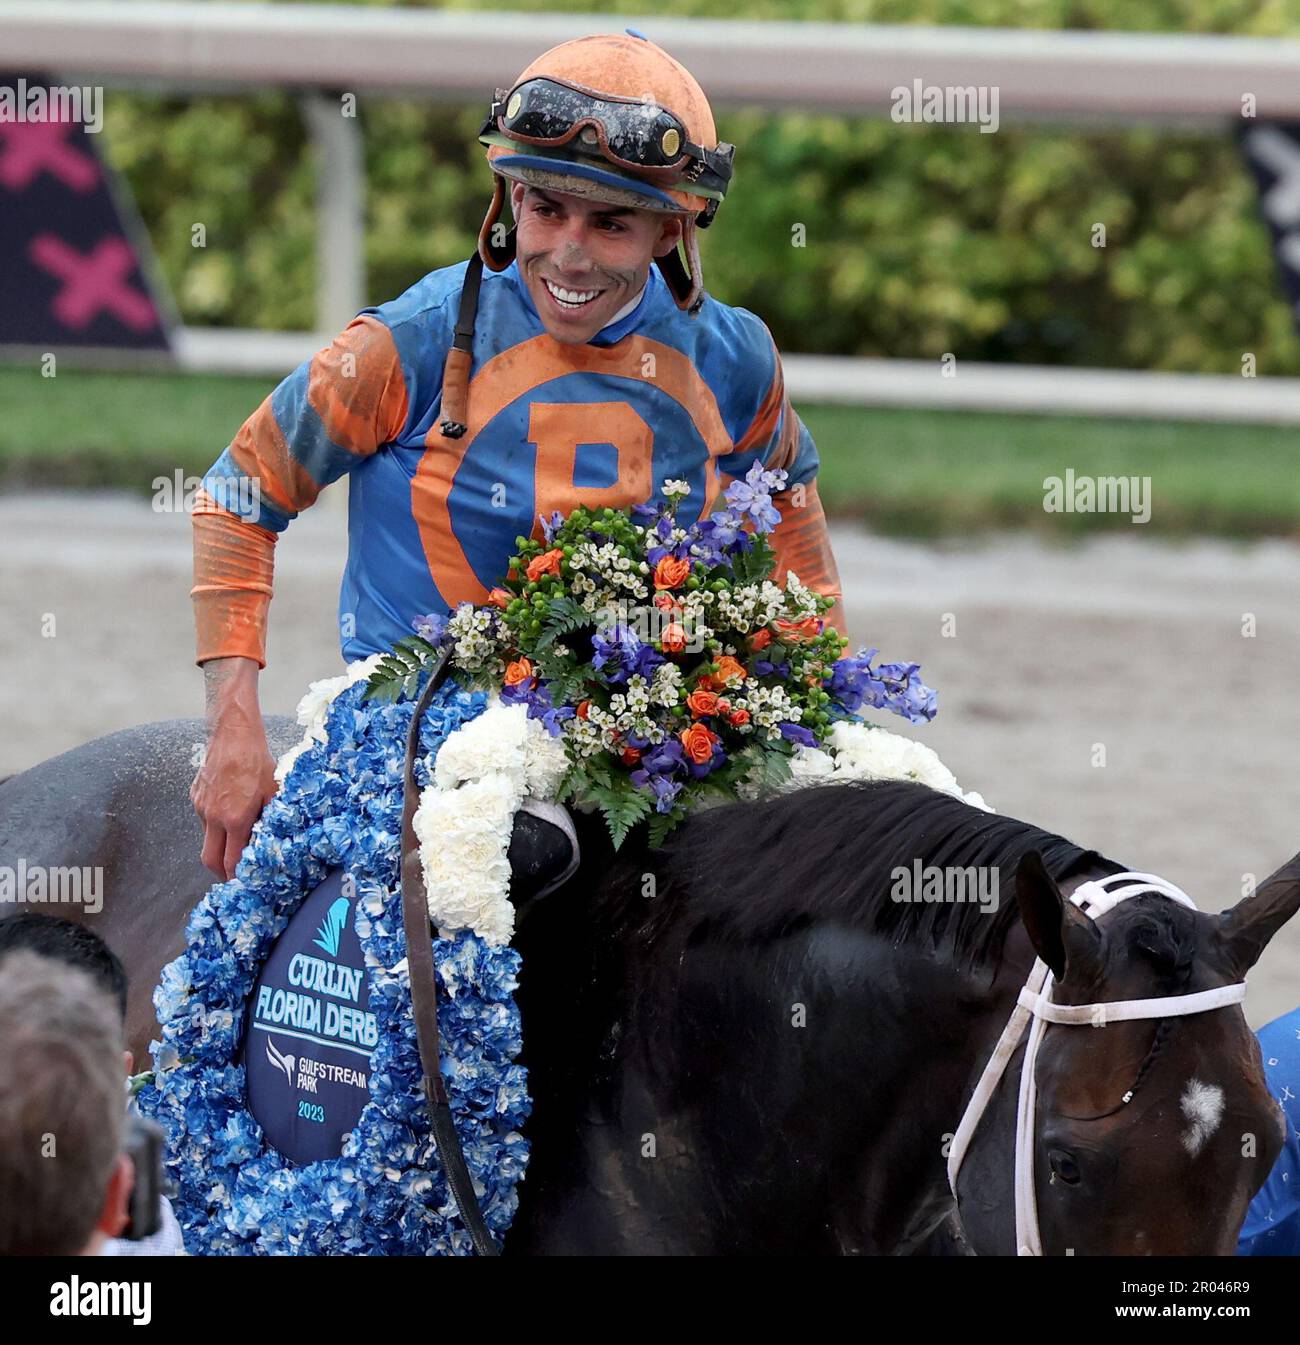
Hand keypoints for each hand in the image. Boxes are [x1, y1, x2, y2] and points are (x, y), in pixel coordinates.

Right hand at [191, 658, 276, 879]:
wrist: (233, 735)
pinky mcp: (195, 796)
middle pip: (209, 860)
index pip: (231, 861)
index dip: (236, 876)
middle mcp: (213, 817)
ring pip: (207, 838)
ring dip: (219, 845)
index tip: (244, 883)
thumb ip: (272, 820)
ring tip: (237, 840)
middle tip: (233, 876)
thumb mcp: (274, 792)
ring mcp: (201, 807)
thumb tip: (277, 841)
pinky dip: (215, 824)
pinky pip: (204, 819)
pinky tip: (230, 812)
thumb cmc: (258, 763)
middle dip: (220, 873)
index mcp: (235, 819)